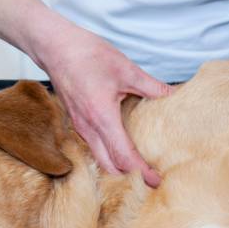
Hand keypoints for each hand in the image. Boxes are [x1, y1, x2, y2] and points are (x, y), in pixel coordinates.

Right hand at [27, 11, 172, 186]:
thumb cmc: (87, 54)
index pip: (124, 157)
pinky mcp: (78, 123)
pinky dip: (109, 157)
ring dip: (119, 169)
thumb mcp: (125, 69)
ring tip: (140, 170)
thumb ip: (151, 86)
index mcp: (102, 118)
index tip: (156, 181)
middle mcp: (89, 128)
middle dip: (131, 178)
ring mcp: (81, 128)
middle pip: (110, 167)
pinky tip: (123, 152)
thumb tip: (174, 95)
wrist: (54, 46)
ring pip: (100, 160)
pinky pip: (94, 149)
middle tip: (152, 181)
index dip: (141, 172)